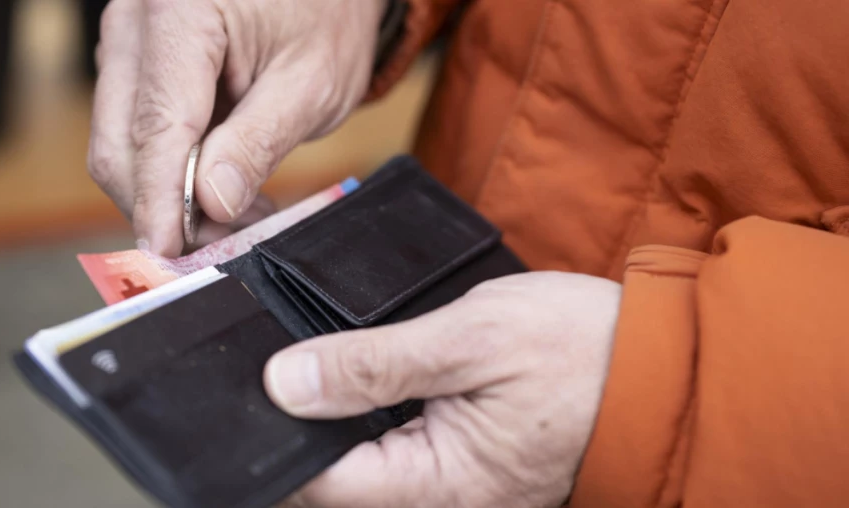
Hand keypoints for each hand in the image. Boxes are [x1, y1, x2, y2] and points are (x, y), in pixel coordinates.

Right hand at [88, 0, 387, 255]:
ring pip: (122, 144)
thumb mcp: (312, 84)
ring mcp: (130, 43)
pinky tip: (223, 189)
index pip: (157, 124)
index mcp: (180, 12)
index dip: (159, 198)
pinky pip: (137, 132)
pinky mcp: (138, 64)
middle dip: (163, 206)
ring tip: (240, 215)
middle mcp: (136, 21)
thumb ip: (258, 143)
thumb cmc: (325, 15)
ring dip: (171, 195)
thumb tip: (211, 203)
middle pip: (120, 142)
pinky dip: (174, 173)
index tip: (166, 252)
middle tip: (221, 244)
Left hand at [263, 271, 622, 507]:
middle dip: (303, 424)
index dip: (271, 435)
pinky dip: (373, 417)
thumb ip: (375, 363)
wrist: (658, 365)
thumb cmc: (583, 350)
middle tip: (292, 360)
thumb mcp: (473, 337)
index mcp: (438, 488)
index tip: (253, 384)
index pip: (316, 484)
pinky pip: (396, 455)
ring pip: (362, 468)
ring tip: (331, 366)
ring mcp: (455, 494)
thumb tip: (285, 382)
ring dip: (338, 419)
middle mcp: (441, 505)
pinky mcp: (464, 473)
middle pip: (333, 482)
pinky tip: (371, 379)